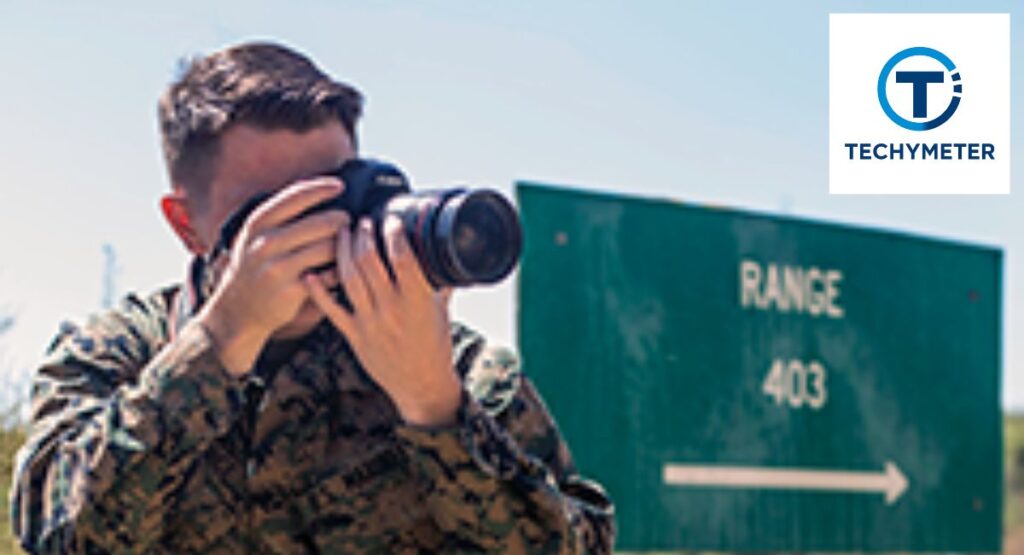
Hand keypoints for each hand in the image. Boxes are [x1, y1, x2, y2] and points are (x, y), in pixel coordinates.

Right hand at [198, 177, 348, 375]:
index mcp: (258, 223)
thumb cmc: (254, 264)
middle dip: (342, 220)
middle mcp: (266, 243)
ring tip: (349, 244)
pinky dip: (340, 270)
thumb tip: (319, 187)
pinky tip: (341, 269)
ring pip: (328, 248)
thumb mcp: (256, 234)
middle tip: (349, 221)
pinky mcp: (292, 291)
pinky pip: (329, 275)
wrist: (237, 310)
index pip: (296, 196)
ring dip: (344, 246)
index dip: (322, 188)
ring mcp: (278, 268)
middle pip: (321, 223)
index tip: (340, 185)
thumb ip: (281, 213)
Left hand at [305, 215, 460, 426]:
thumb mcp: (441, 309)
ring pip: (349, 279)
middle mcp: (393, 309)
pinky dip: (318, 290)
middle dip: (362, 235)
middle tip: (360, 221)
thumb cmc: (435, 346)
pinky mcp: (354, 335)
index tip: (389, 219)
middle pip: (370, 262)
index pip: (403, 257)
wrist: (421, 385)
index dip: (393, 233)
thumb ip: (439, 280)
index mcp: (418, 300)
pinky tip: (311, 273)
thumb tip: (442, 252)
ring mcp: (371, 322)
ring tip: (341, 234)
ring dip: (342, 252)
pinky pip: (332, 309)